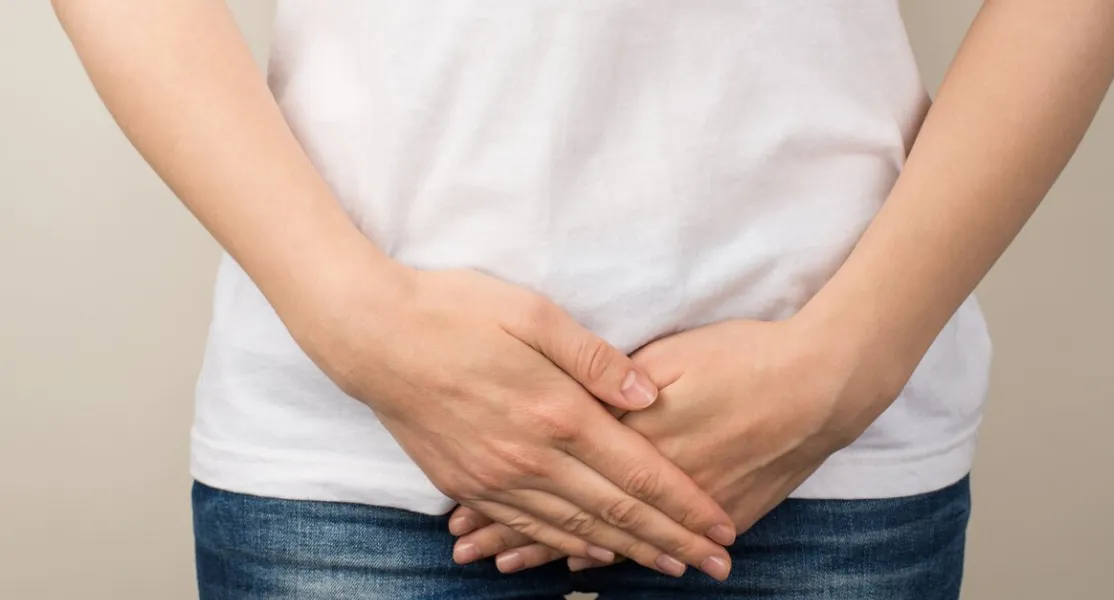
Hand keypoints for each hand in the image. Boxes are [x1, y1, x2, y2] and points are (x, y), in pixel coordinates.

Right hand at [292, 261, 736, 578]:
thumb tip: (651, 395)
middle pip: (616, 512)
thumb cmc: (454, 312)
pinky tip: (591, 556)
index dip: (685, 504)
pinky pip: (526, 528)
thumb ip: (595, 360)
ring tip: (669, 567)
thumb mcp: (533, 314)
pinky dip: (565, 547)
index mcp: (556, 413)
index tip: (722, 526)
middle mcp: (529, 458)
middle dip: (673, 542)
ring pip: (574, 530)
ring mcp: (495, 477)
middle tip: (716, 566)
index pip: (638, 473)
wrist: (370, 335)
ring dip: (628, 552)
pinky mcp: (466, 483)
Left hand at [447, 316, 901, 571]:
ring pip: (610, 533)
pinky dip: (616, 554)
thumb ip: (617, 381)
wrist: (825, 383)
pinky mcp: (718, 508)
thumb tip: (571, 404)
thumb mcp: (675, 354)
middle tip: (474, 555)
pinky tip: (589, 565)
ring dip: (558, 550)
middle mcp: (655, 478)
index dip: (513, 497)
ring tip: (512, 566)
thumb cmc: (748, 356)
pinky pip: (655, 540)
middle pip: (575, 511)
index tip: (468, 518)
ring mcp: (685, 501)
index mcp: (638, 434)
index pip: (559, 473)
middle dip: (520, 535)